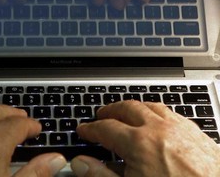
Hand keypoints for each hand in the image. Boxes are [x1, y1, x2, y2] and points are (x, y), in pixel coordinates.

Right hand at [71, 101, 219, 176]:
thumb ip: (101, 175)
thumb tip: (80, 163)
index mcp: (139, 143)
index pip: (105, 128)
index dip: (91, 129)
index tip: (84, 130)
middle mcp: (159, 129)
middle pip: (127, 108)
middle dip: (110, 110)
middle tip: (101, 115)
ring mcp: (179, 127)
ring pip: (150, 106)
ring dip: (133, 107)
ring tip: (125, 112)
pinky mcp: (195, 132)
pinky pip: (170, 112)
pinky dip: (155, 112)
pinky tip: (156, 119)